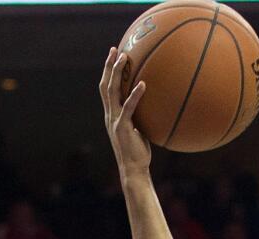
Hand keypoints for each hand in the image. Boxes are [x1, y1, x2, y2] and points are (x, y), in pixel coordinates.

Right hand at [99, 47, 150, 176]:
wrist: (133, 169)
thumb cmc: (139, 152)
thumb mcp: (140, 131)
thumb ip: (141, 119)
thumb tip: (154, 110)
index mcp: (112, 114)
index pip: (107, 88)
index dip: (107, 72)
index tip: (113, 56)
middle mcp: (110, 114)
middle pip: (105, 85)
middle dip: (108, 66)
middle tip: (114, 49)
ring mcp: (114, 120)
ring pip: (112, 92)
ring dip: (116, 73)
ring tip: (124, 58)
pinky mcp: (123, 127)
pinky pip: (129, 107)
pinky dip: (135, 95)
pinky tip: (143, 84)